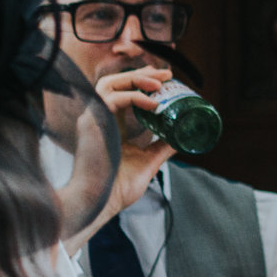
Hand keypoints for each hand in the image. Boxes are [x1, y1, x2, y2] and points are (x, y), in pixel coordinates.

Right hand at [95, 65, 175, 223]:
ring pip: (109, 83)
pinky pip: (113, 98)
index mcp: (110, 123)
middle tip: (168, 74)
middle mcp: (98, 117)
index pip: (122, 90)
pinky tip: (154, 104)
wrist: (102, 202)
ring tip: (160, 84)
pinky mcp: (92, 123)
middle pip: (116, 81)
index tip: (166, 79)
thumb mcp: (148, 160)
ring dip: (136, 79)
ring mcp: (93, 119)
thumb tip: (183, 138)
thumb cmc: (119, 186)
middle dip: (142, 74)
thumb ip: (162, 146)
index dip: (142, 81)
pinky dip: (135, 97)